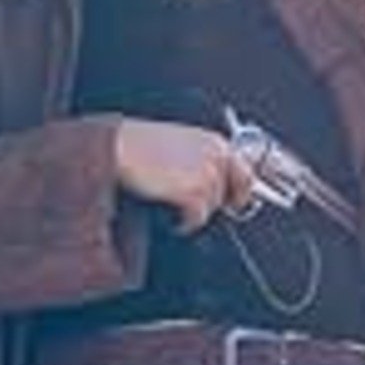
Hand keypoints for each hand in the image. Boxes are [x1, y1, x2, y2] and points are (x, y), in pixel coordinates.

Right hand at [110, 117, 254, 233]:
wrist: (119, 148)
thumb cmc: (140, 145)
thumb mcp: (179, 144)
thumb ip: (202, 161)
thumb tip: (212, 185)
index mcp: (215, 142)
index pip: (246, 173)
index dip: (241, 191)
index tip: (236, 203)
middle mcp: (218, 157)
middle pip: (236, 193)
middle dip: (219, 203)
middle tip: (198, 208)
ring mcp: (208, 176)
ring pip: (213, 208)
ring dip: (195, 212)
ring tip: (173, 205)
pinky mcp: (195, 194)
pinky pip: (197, 219)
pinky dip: (184, 222)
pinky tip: (170, 215)